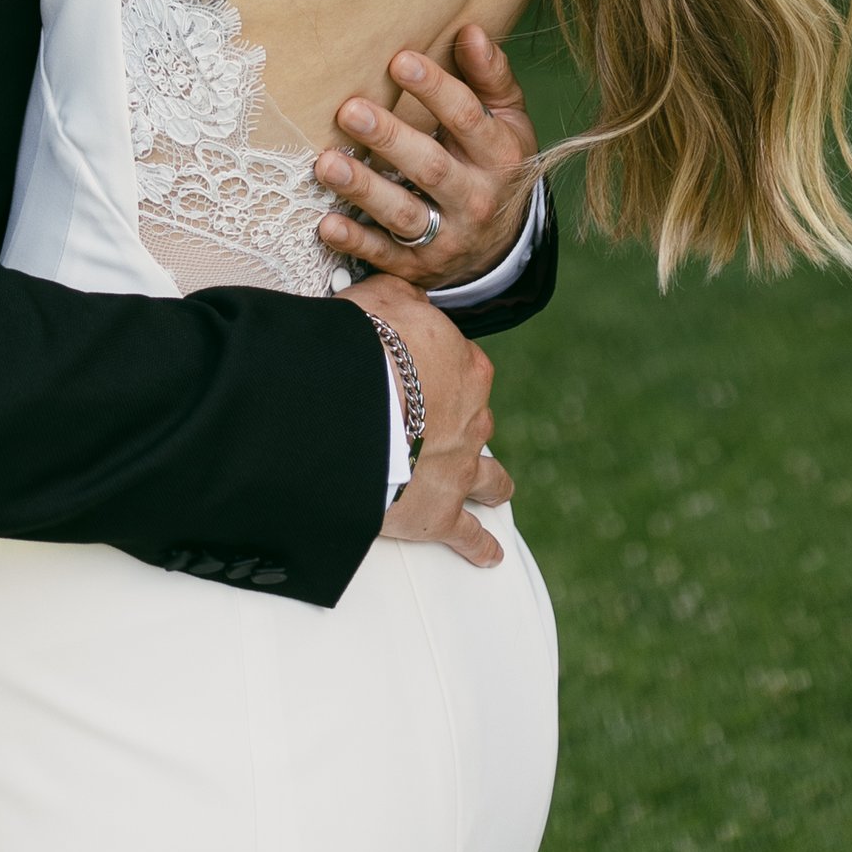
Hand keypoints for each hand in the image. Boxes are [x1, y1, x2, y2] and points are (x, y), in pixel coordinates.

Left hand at [314, 24, 539, 292]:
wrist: (503, 245)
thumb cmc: (494, 161)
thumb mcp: (507, 118)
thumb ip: (490, 76)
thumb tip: (471, 31)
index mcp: (498, 155)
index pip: (468, 118)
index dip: (435, 89)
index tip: (399, 59)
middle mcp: (475, 199)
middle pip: (431, 168)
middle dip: (390, 139)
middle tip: (350, 110)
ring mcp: (446, 238)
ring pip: (404, 216)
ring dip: (364, 190)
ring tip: (326, 164)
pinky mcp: (418, 267)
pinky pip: (385, 256)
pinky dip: (356, 242)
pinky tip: (327, 224)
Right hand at [353, 276, 509, 566]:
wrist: (353, 403)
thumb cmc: (365, 343)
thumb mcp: (384, 296)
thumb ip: (406, 299)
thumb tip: (411, 298)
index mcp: (466, 367)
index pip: (464, 365)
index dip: (441, 369)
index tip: (423, 371)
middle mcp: (474, 418)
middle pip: (478, 420)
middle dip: (466, 423)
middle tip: (444, 426)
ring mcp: (461, 468)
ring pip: (490, 477)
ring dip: (493, 483)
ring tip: (497, 491)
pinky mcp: (441, 512)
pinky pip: (468, 535)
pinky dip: (479, 545)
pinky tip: (488, 554)